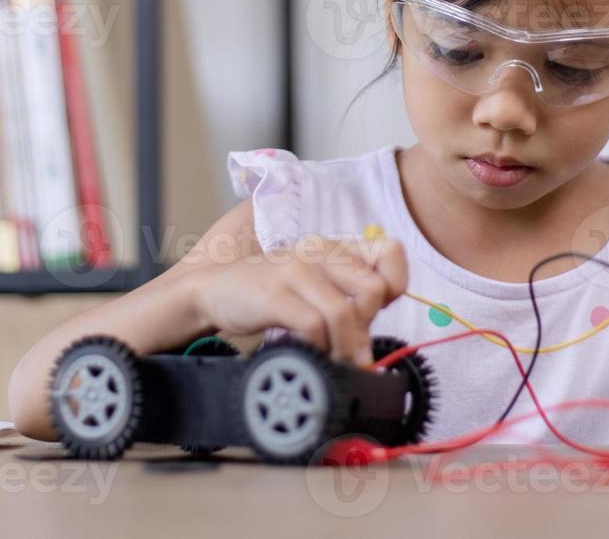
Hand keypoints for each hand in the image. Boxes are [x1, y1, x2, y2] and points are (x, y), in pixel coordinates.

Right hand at [184, 235, 407, 366]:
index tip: (374, 312)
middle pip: (372, 289)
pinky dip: (319, 348)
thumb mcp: (314, 284)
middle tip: (353, 347)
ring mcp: (294, 270)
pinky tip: (311, 354)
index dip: (394, 286)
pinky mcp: (273, 294)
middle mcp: (318, 251)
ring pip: (344, 313)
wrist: (214, 289)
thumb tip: (370, 346)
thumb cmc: (271, 293)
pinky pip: (313, 326)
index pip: (391, 252)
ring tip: (337, 361)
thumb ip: (346, 300)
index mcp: (334, 247)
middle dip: (367, 327)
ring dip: (345, 348)